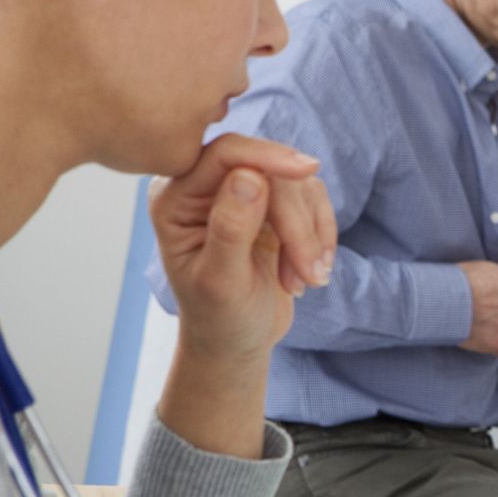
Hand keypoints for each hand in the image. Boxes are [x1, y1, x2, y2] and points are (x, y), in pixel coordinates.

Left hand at [150, 133, 334, 362]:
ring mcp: (242, 194)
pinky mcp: (274, 206)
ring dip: (310, 235)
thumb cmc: (220, 318)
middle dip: (297, 223)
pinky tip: (311, 271)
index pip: (225, 154)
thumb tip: (249, 176)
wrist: (237, 342)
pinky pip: (312, 199)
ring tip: (307, 279)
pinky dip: (320, 236)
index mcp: (176, 199)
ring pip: (296, 185)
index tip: (307, 170)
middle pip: (269, 172)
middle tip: (310, 272)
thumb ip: (230, 229)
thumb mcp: (221, 282)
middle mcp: (206, 188)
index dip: (267, 156)